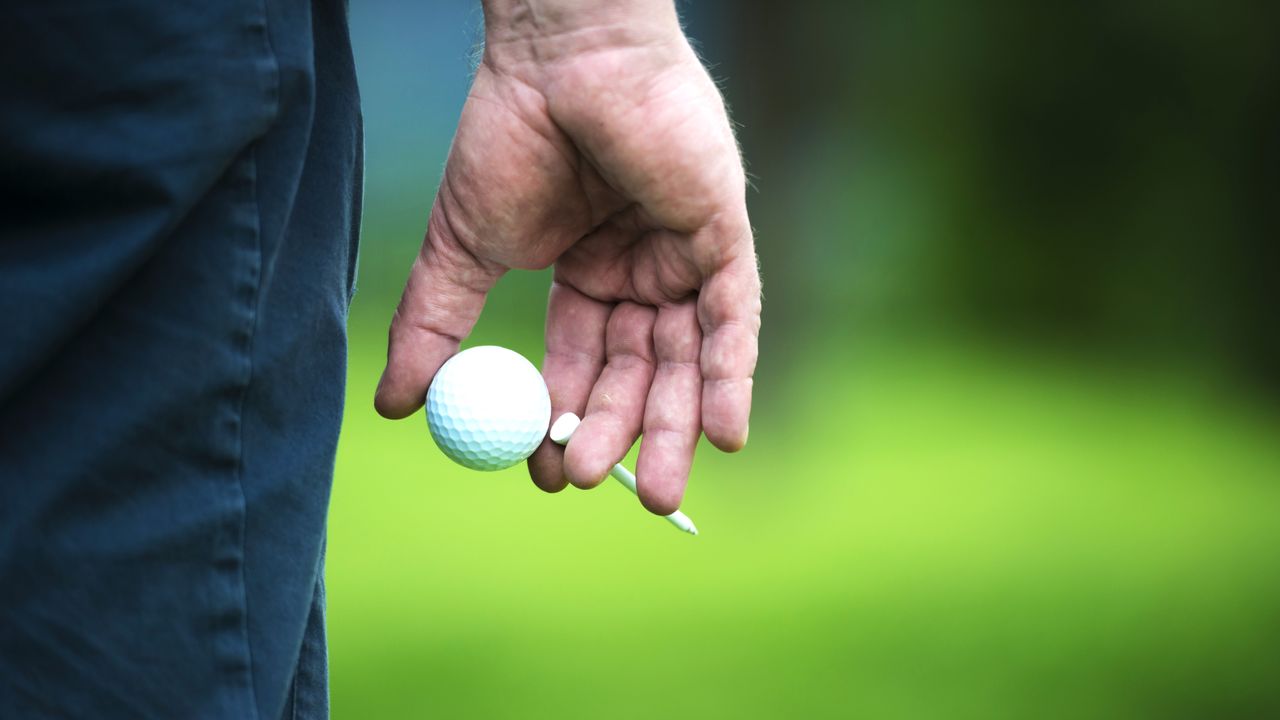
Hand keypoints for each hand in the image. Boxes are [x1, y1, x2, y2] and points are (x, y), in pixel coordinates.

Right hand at [374, 1, 759, 514]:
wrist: (553, 58)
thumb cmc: (507, 136)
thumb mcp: (463, 249)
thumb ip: (435, 326)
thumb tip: (391, 404)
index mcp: (585, 276)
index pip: (579, 365)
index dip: (561, 420)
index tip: (542, 473)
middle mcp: (641, 272)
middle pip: (638, 373)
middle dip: (620, 435)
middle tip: (597, 489)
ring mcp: (683, 253)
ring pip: (685, 358)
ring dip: (675, 425)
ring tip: (660, 493)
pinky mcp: (722, 230)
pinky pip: (733, 318)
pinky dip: (729, 376)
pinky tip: (724, 437)